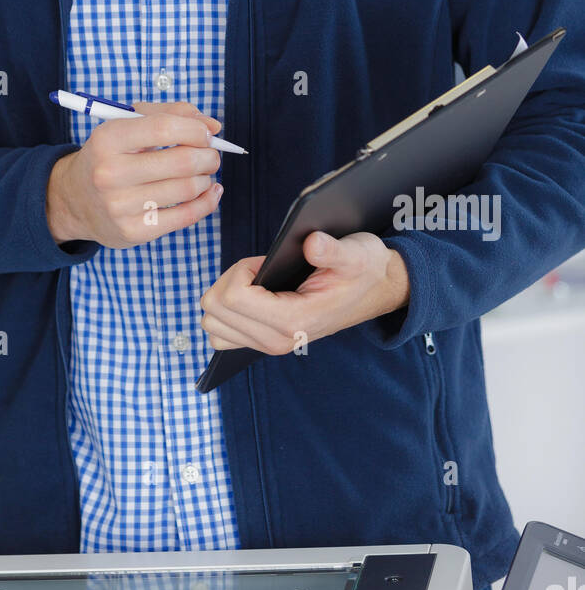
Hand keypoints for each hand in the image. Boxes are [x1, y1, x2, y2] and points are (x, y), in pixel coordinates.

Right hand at [46, 101, 223, 248]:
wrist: (74, 200)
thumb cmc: (110, 155)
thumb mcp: (128, 124)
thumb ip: (170, 114)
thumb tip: (212, 125)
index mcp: (108, 139)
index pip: (163, 128)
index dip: (195, 129)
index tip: (205, 133)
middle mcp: (110, 173)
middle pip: (182, 161)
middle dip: (208, 156)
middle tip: (211, 154)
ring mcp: (120, 206)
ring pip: (188, 189)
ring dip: (207, 178)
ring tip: (203, 173)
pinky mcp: (134, 231)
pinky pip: (186, 217)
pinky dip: (207, 202)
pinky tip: (210, 192)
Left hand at [199, 230, 409, 353]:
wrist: (377, 290)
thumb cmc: (363, 268)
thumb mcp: (355, 253)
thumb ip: (332, 250)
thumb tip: (311, 244)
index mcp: (294, 320)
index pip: (232, 298)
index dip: (240, 270)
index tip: (264, 262)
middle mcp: (278, 340)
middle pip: (214, 312)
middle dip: (229, 281)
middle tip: (260, 270)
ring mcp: (270, 345)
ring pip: (212, 326)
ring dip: (226, 296)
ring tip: (256, 283)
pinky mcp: (265, 342)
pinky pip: (223, 333)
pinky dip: (228, 312)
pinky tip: (252, 297)